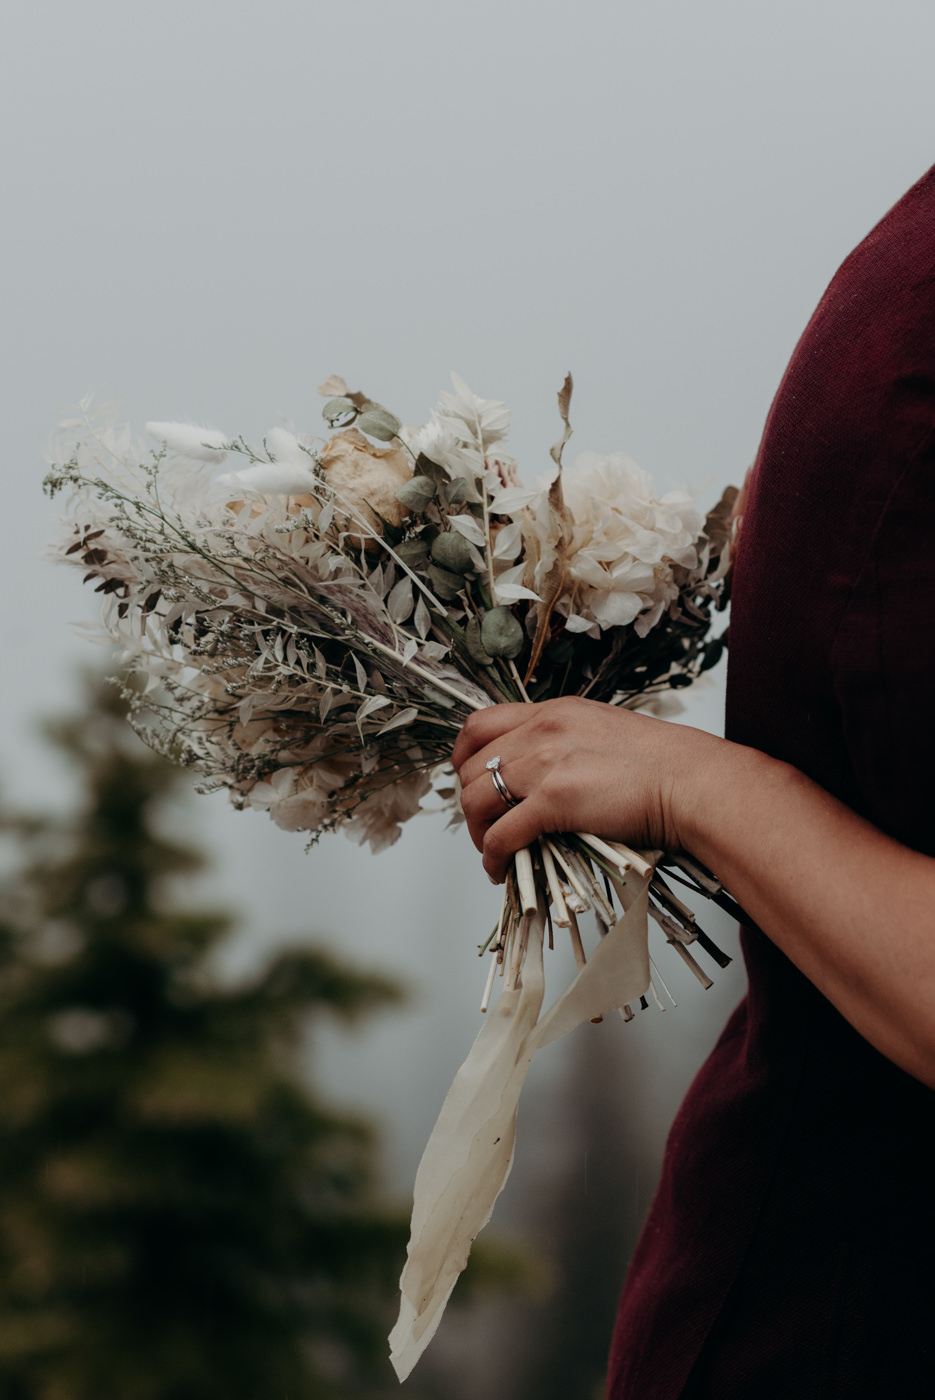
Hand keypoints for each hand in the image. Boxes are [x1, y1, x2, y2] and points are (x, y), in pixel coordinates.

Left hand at [451, 696, 718, 881]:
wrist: (693, 783)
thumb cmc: (664, 766)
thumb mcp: (603, 734)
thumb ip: (567, 745)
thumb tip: (545, 774)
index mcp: (553, 712)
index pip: (480, 724)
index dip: (462, 756)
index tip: (467, 779)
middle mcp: (542, 731)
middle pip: (472, 765)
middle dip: (469, 801)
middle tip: (483, 825)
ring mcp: (545, 765)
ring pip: (476, 799)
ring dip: (476, 832)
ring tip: (490, 851)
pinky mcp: (554, 801)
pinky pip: (501, 835)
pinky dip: (493, 857)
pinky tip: (501, 869)